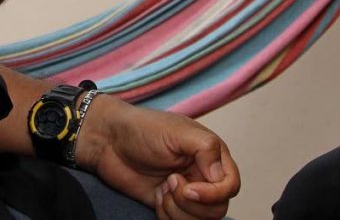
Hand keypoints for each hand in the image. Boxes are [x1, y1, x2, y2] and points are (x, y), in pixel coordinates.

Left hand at [74, 95, 239, 218]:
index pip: (231, 186)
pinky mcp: (170, 205)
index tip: (189, 189)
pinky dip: (167, 216)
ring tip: (162, 188)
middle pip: (217, 209)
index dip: (214, 194)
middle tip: (169, 182)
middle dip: (191, 203)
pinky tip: (156, 196)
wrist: (108, 141)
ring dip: (178, 210)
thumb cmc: (142, 128)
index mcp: (210, 155)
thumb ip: (205, 149)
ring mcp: (186, 192)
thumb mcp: (176, 131)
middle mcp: (202, 175)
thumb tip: (220, 176)